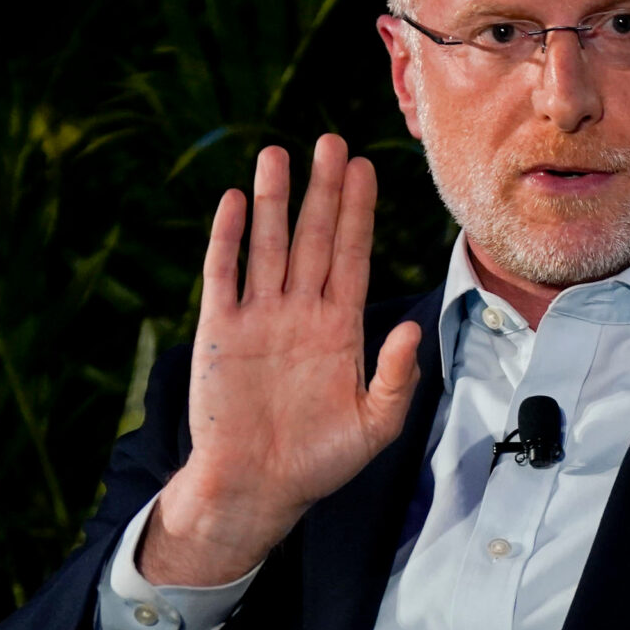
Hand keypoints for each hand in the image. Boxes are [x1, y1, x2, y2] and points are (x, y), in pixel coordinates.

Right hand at [139, 136, 423, 586]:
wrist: (255, 489)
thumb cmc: (318, 463)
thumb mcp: (374, 426)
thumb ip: (395, 378)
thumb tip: (409, 329)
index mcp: (340, 329)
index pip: (352, 256)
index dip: (358, 212)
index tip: (365, 168)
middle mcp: (301, 313)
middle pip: (313, 237)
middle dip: (322, 191)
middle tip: (331, 141)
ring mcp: (259, 318)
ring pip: (268, 245)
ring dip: (274, 200)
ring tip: (279, 153)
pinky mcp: (220, 332)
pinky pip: (224, 275)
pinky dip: (229, 238)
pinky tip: (236, 200)